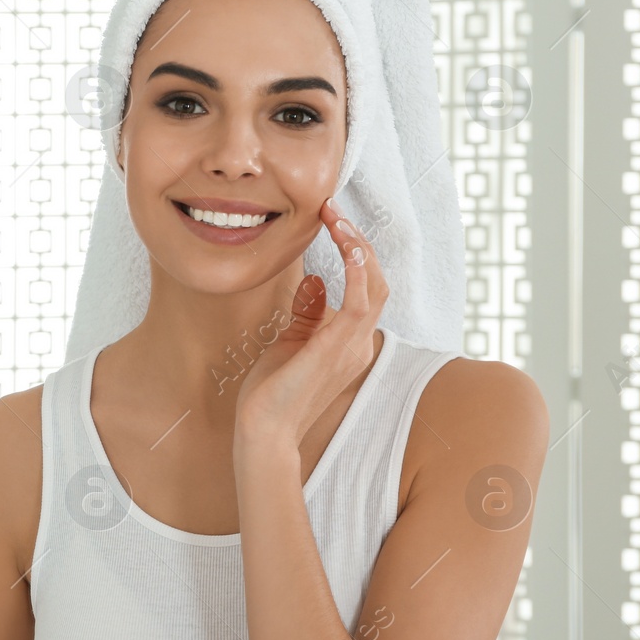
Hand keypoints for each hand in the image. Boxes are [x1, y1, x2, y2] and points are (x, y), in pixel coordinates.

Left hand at [233, 196, 387, 450]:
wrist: (262, 429)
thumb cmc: (273, 391)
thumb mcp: (290, 341)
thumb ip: (308, 312)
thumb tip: (316, 278)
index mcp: (350, 341)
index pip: (367, 287)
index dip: (355, 250)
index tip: (330, 219)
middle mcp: (359, 342)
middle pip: (377, 281)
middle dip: (358, 240)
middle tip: (332, 209)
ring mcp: (353, 347)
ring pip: (375, 286)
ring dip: (357, 247)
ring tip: (335, 218)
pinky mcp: (337, 349)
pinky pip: (361, 304)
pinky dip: (358, 272)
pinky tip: (347, 246)